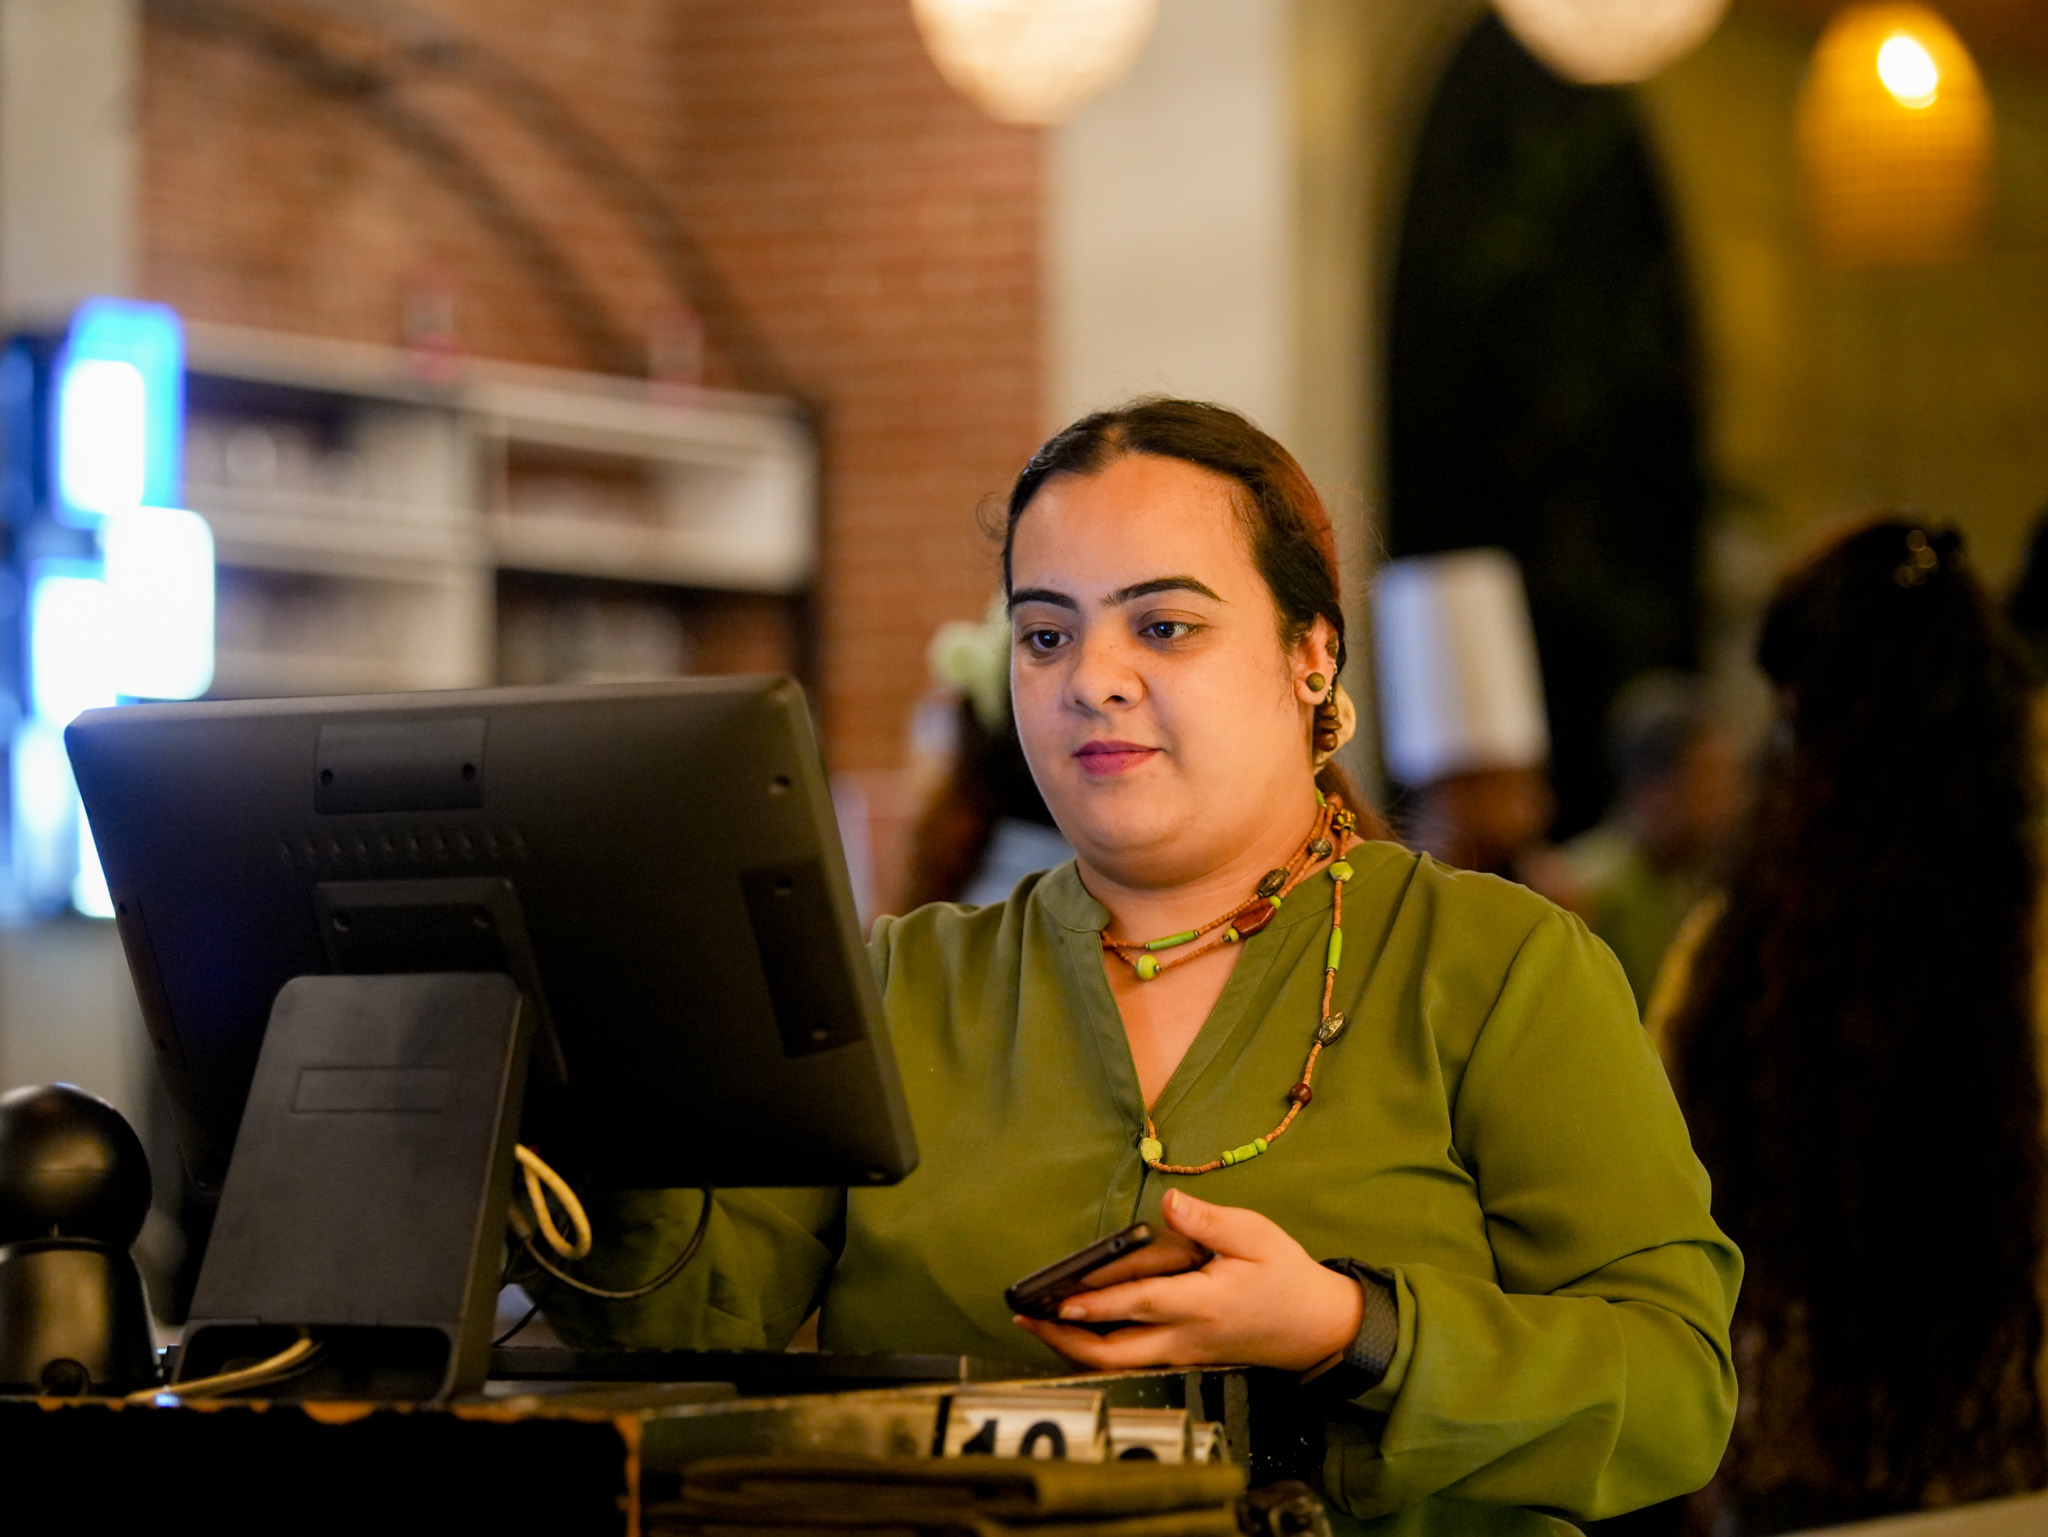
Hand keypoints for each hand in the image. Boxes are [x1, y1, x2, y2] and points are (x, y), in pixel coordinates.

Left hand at [1012, 1187, 1364, 1371]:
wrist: (1315, 1327)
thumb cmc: (1285, 1276)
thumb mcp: (1256, 1236)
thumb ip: (1209, 1222)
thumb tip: (1170, 1204)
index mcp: (1203, 1303)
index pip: (1141, 1303)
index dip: (1099, 1304)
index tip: (1061, 1302)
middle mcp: (1185, 1336)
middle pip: (1115, 1353)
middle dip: (1066, 1340)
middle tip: (1027, 1319)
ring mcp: (1182, 1353)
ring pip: (1118, 1364)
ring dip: (1074, 1348)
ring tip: (1037, 1325)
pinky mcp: (1182, 1357)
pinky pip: (1131, 1362)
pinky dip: (1097, 1352)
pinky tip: (1074, 1335)